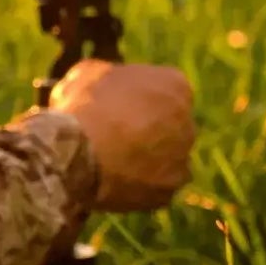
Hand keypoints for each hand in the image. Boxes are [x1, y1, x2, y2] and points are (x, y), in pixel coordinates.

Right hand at [47, 58, 195, 211]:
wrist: (77, 152)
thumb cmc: (83, 104)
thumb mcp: (87, 72)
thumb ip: (107, 75)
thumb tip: (103, 83)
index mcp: (175, 85)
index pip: (165, 87)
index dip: (138, 95)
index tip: (117, 101)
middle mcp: (188, 123)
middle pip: (169, 124)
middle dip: (147, 127)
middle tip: (113, 131)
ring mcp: (181, 160)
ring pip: (164, 157)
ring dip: (145, 157)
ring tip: (108, 159)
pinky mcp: (167, 192)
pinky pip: (153, 186)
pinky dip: (137, 184)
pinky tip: (110, 178)